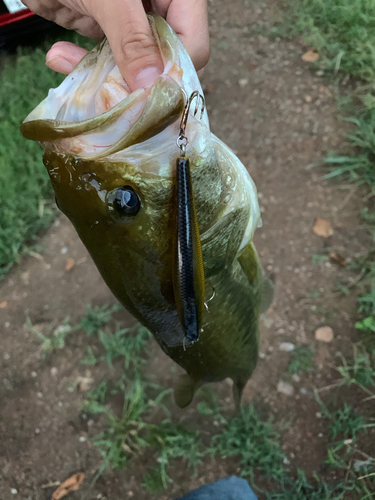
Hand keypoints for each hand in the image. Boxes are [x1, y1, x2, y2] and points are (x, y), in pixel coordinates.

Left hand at [23, 0, 208, 90]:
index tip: (143, 94)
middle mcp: (162, 10)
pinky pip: (110, 61)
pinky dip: (86, 65)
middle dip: (137, 81)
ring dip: (105, 75)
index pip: (193, 45)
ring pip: (137, 68)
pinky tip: (60, 56)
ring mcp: (136, 22)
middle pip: (167, 62)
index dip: (172, 73)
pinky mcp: (111, 30)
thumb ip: (132, 37)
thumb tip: (150, 85)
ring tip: (73, 68)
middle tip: (111, 94)